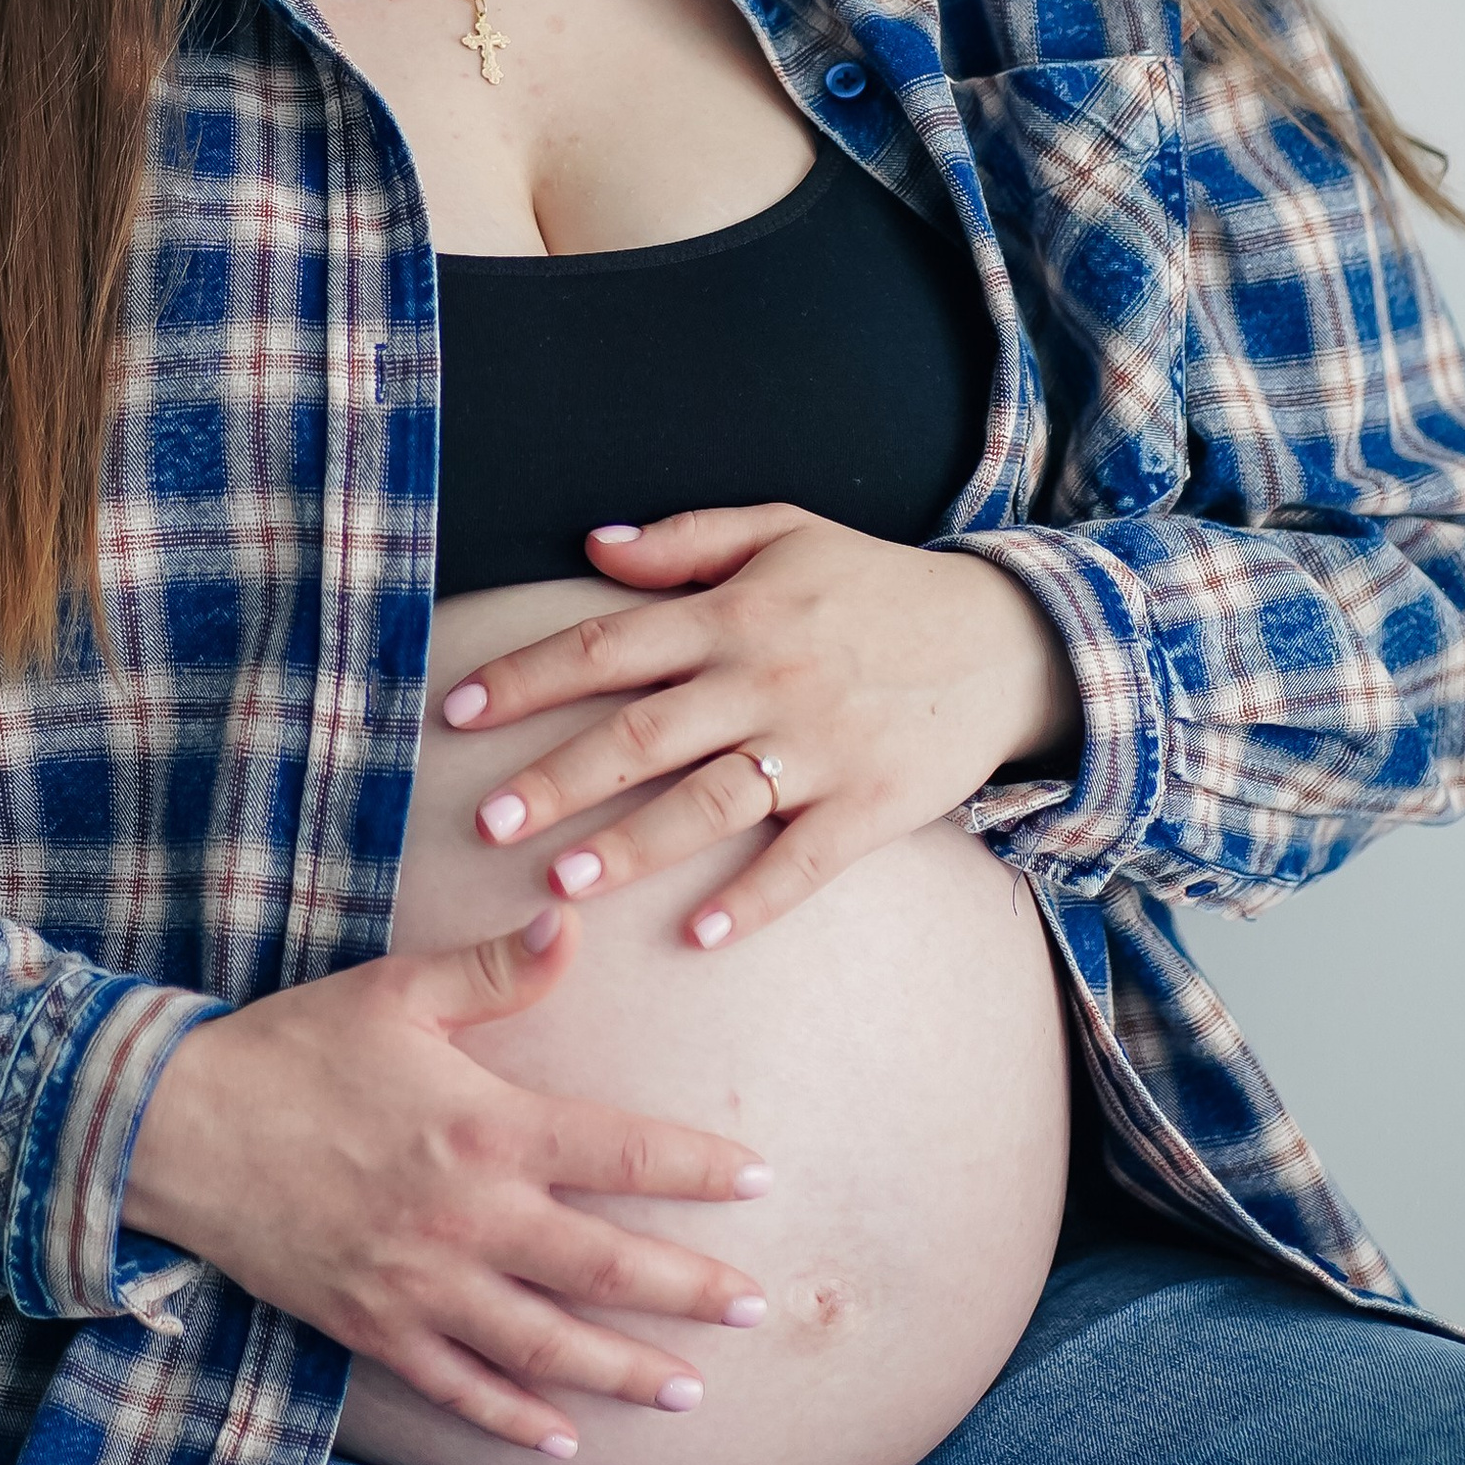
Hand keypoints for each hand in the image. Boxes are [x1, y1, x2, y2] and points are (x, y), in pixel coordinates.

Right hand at [120, 905, 774, 1458]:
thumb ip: (495, 968)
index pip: (620, 1154)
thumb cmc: (292, 1048)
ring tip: (689, 1392)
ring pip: (544, 1344)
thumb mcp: (397, 992)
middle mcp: (466, 1218)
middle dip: (689, 1292)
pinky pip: (455, 1385)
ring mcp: (419, 1285)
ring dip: (623, 1372)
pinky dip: (512, 1417)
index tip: (761, 1182)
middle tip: (758, 1310)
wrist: (175, 1128)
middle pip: (603, 1268)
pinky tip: (560, 1440)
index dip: (698, 1170)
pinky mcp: (370, 1327)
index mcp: (485, 1128)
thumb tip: (572, 919)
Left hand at [443, 507, 1080, 951]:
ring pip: (710, 801)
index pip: (608, 646)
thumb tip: (592, 545)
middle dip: (558, 779)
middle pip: (642, 733)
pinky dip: (750, 898)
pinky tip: (697, 932)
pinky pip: (802, 862)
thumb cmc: (877, 585)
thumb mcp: (784, 531)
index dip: (527, 678)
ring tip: (564, 882)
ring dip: (634, 845)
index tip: (457, 711)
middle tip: (486, 822)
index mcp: (734, 612)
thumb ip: (685, 537)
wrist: (1007, 636)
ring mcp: (819, 748)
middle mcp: (766, 679)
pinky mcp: (871, 806)